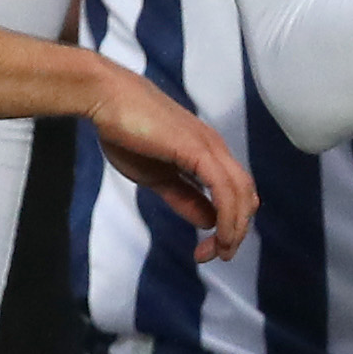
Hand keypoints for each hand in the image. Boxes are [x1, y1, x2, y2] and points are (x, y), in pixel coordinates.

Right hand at [89, 59, 254, 259]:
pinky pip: (224, 187)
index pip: (235, 193)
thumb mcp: (158, 177)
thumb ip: (184, 198)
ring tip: (218, 252)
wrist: (107, 98)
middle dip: (236, 231)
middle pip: (245, 196)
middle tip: (217, 256)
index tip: (207, 250)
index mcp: (208, 154)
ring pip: (240, 194)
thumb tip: (207, 221)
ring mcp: (210, 147)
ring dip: (234, 228)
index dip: (229, 224)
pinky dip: (226, 215)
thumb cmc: (125, 132)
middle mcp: (216, 149)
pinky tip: (217, 234)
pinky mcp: (198, 149)